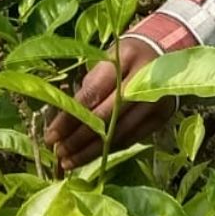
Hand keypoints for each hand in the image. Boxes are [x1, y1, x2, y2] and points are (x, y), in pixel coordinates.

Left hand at [46, 35, 170, 170]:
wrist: (164, 54)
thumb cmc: (125, 58)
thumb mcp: (106, 60)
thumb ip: (89, 87)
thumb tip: (64, 120)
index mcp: (125, 60)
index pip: (92, 96)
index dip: (70, 118)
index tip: (51, 136)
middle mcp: (143, 81)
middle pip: (105, 118)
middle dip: (78, 139)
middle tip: (58, 153)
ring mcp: (155, 101)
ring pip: (118, 134)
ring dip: (92, 151)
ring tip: (70, 161)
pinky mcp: (161, 117)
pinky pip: (131, 138)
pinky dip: (110, 149)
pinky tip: (92, 156)